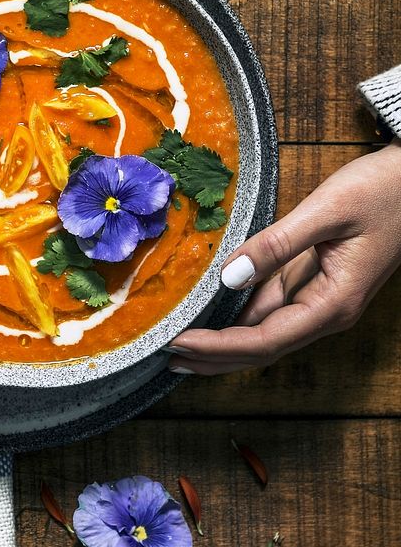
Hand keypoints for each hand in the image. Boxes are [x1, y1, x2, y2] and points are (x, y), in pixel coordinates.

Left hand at [167, 140, 400, 374]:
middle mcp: (326, 311)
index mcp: (333, 304)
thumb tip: (228, 277)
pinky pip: (270, 306)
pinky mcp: (314, 281)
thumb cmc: (381, 191)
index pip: (264, 340)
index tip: (178, 343)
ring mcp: (320, 298)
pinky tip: (210, 314)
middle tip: (166, 355)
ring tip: (178, 342)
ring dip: (223, 340)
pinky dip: (238, 315)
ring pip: (264, 330)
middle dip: (215, 356)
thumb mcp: (325, 212)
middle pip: (262, 347)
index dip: (218, 346)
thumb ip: (276, 245)